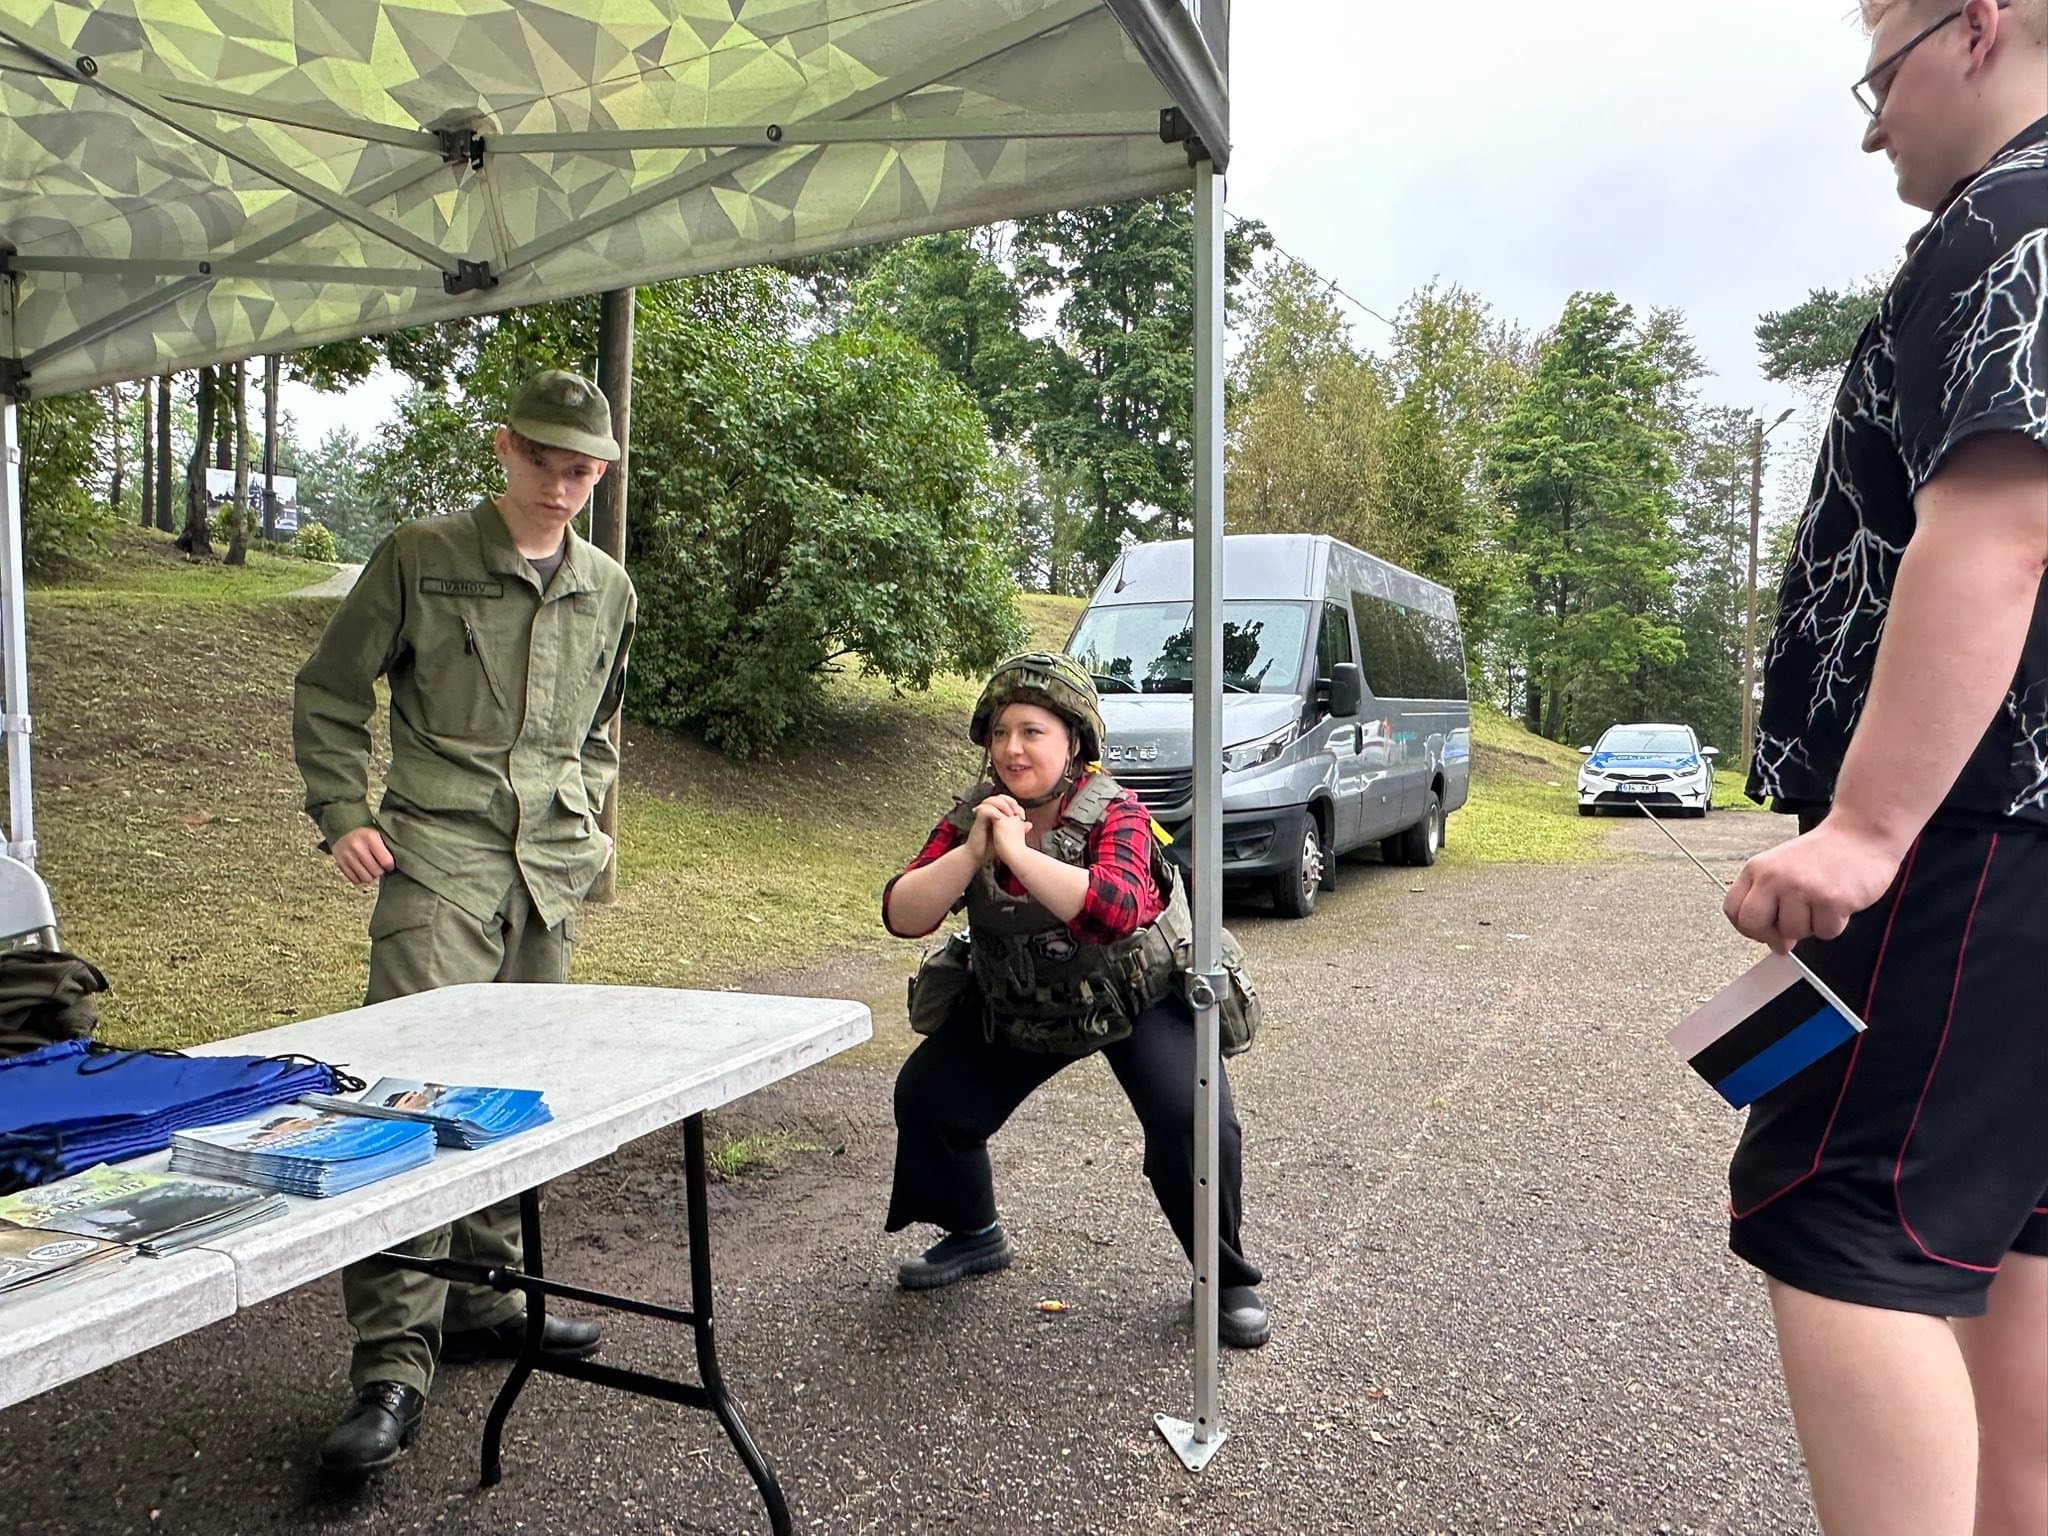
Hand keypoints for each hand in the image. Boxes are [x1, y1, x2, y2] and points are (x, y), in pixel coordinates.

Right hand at [331, 825, 395, 886]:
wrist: (343, 830)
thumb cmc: (366, 835)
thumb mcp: (378, 835)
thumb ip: (387, 847)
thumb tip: (400, 864)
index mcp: (370, 837)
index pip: (386, 861)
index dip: (390, 866)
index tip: (389, 864)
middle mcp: (357, 846)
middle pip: (376, 872)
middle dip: (380, 871)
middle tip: (379, 865)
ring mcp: (347, 855)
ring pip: (365, 878)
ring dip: (370, 876)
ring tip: (370, 868)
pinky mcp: (340, 863)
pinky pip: (355, 880)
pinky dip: (360, 878)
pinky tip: (361, 869)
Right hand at [965, 795, 1025, 863]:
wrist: (977, 857)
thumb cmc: (990, 848)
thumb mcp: (1007, 837)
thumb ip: (1018, 830)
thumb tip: (1029, 824)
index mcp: (996, 814)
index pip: (1006, 800)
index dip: (1015, 805)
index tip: (1022, 816)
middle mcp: (988, 812)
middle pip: (999, 797)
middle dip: (1010, 802)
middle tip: (1018, 813)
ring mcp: (982, 816)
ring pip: (990, 800)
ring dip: (1002, 805)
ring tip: (1010, 815)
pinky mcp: (977, 821)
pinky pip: (984, 810)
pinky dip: (993, 812)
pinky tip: (1000, 818)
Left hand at [1723, 821, 1902, 952]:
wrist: (1861, 835)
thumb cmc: (1823, 856)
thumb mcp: (1783, 871)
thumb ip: (1770, 905)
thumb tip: (1776, 945)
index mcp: (1757, 869)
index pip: (1733, 910)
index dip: (1749, 927)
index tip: (1765, 928)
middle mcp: (1775, 877)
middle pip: (1754, 925)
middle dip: (1773, 934)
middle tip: (1793, 924)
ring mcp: (1802, 888)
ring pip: (1794, 933)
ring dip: (1811, 925)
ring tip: (1821, 901)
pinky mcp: (1831, 900)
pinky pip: (1826, 932)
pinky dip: (1835, 924)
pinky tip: (1838, 902)